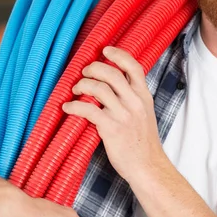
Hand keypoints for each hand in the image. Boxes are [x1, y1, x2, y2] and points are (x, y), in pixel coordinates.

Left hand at [62, 47, 164, 182]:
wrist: (148, 166)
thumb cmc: (144, 143)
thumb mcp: (145, 114)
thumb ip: (133, 98)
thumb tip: (114, 86)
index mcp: (144, 97)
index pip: (133, 67)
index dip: (118, 55)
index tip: (105, 50)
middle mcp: (135, 102)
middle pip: (111, 73)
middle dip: (93, 68)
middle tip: (84, 72)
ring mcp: (123, 115)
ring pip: (98, 88)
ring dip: (82, 85)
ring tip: (75, 90)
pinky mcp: (111, 128)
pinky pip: (88, 110)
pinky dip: (74, 106)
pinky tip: (68, 107)